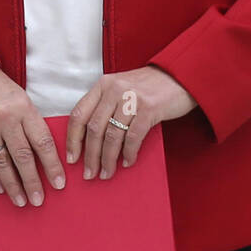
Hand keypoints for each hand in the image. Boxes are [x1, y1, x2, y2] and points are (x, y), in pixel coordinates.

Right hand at [0, 58, 65, 206]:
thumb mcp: (20, 98)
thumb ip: (31, 123)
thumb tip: (44, 153)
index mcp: (23, 108)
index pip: (42, 142)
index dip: (52, 165)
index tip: (58, 183)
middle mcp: (5, 119)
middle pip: (23, 157)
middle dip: (33, 181)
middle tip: (39, 200)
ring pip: (2, 163)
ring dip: (13, 185)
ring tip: (21, 201)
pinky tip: (1, 188)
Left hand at [66, 65, 197, 180]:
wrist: (179, 76)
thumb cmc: (149, 87)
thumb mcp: (121, 89)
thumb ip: (106, 106)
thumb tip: (91, 141)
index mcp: (103, 85)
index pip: (79, 114)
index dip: (72, 139)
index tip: (72, 158)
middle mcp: (114, 89)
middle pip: (94, 129)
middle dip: (90, 156)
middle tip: (89, 173)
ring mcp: (131, 98)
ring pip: (112, 136)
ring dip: (108, 159)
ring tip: (107, 173)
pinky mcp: (149, 108)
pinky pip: (133, 137)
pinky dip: (129, 153)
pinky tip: (128, 162)